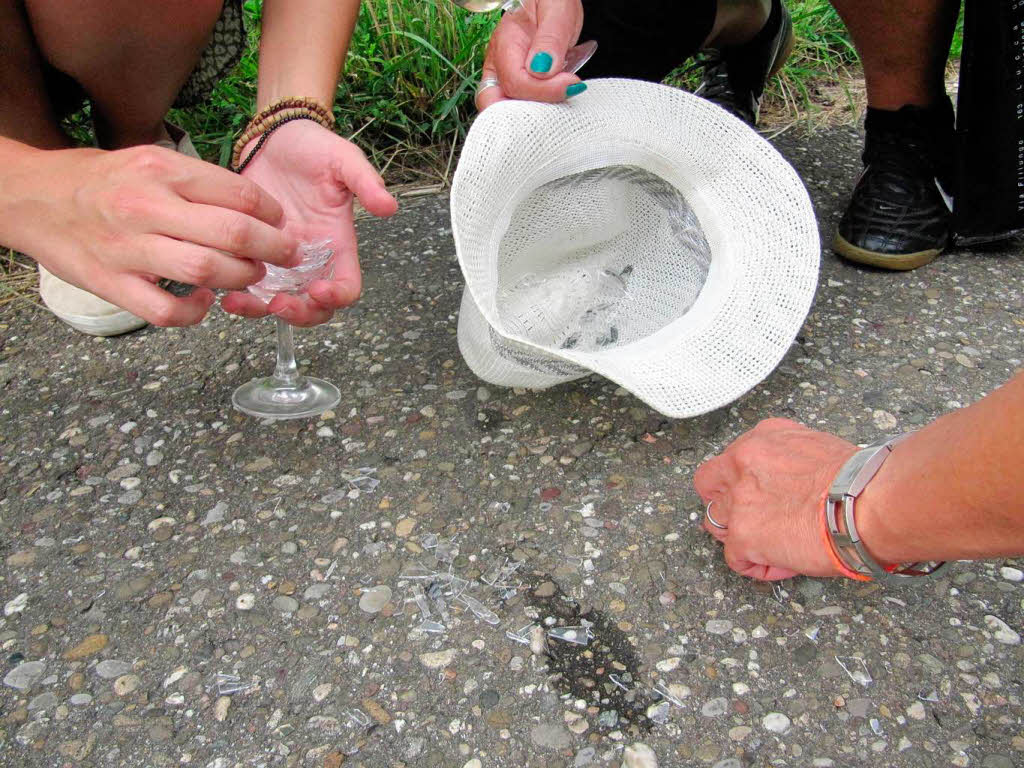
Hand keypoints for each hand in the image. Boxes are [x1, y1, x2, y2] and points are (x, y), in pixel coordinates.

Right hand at [11, 145, 296, 325]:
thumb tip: (255, 206)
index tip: (281, 223)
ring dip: (241, 278)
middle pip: (234, 234)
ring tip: (250, 276)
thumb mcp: (149, 162)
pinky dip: (193, 313)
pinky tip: (203, 303)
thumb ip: (197, 183)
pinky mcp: (111, 283)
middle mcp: (146, 207)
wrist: (31, 197)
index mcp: (161, 170)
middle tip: (285, 255)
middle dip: (274, 249)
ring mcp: (127, 248)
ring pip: (206, 271)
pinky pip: (165, 311)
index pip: (239, 193)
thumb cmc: (102, 181)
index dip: (272, 213)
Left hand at [221, 120, 397, 325]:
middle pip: (315, 308)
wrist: (273, 136)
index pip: (347, 286)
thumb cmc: (312, 148)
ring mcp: (280, 261)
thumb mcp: (343, 158)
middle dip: (298, 314)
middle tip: (278, 303)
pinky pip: (247, 287)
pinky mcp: (251, 254)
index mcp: (338, 245)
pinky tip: (222, 290)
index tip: (318, 289)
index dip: (337, 297)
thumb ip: (366, 181)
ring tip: (238, 302)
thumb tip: (389, 207)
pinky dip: (237, 295)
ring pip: (277, 304)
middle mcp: (311, 261)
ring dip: (261, 311)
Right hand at [476, 0, 583, 110]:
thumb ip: (549, 39)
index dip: (543, 91)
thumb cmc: (552, 1)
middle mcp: (497, 64)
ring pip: (504, 110)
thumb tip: (542, 70)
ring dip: (532, 115)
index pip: (515, 83)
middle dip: (527, 114)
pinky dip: (536, 110)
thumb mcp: (556, 10)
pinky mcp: (515, 84)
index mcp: (505, 44)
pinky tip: (556, 101)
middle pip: (496, 106)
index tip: (572, 84)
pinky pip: (517, 106)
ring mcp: (503, 76)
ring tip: (561, 99)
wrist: (550, 2)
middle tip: (561, 97)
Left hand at [693, 419, 858, 580]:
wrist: (865, 502)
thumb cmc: (859, 479)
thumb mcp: (817, 447)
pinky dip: (757, 565)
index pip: (735, 458)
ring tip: (769, 545)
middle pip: (709, 483)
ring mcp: (738, 501)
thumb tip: (796, 481)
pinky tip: (785, 563)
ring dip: (738, 535)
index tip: (763, 493)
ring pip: (714, 521)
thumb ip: (791, 459)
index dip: (746, 479)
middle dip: (722, 500)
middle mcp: (742, 464)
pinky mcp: (743, 536)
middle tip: (747, 517)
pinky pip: (735, 558)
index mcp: (762, 440)